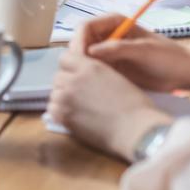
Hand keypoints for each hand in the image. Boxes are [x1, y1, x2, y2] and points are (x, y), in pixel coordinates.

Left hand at [47, 49, 171, 161]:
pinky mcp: (63, 116)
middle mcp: (73, 79)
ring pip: (54, 93)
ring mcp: (66, 97)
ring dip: (63, 98)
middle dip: (67, 84)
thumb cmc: (136, 106)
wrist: (136, 131)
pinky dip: (60, 113)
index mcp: (88, 67)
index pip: (64, 59)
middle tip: (80, 95)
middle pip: (58, 77)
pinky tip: (73, 117)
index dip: (70, 67)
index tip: (77, 75)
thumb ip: (94, 73)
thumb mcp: (115, 78)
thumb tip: (84, 76)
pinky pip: (52, 110)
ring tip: (79, 108)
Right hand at [71, 14, 189, 90]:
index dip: (79, 41)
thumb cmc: (167, 56)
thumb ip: (116, 48)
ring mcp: (107, 51)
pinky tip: (91, 85)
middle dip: (78, 55)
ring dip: (82, 66)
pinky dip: (89, 75)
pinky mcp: (110, 66)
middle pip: (81, 42)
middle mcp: (106, 35)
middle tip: (79, 72)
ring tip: (84, 80)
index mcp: (113, 23)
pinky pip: (93, 68)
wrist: (183, 73)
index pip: (85, 27)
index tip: (79, 58)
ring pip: (85, 56)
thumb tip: (89, 52)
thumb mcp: (142, 50)